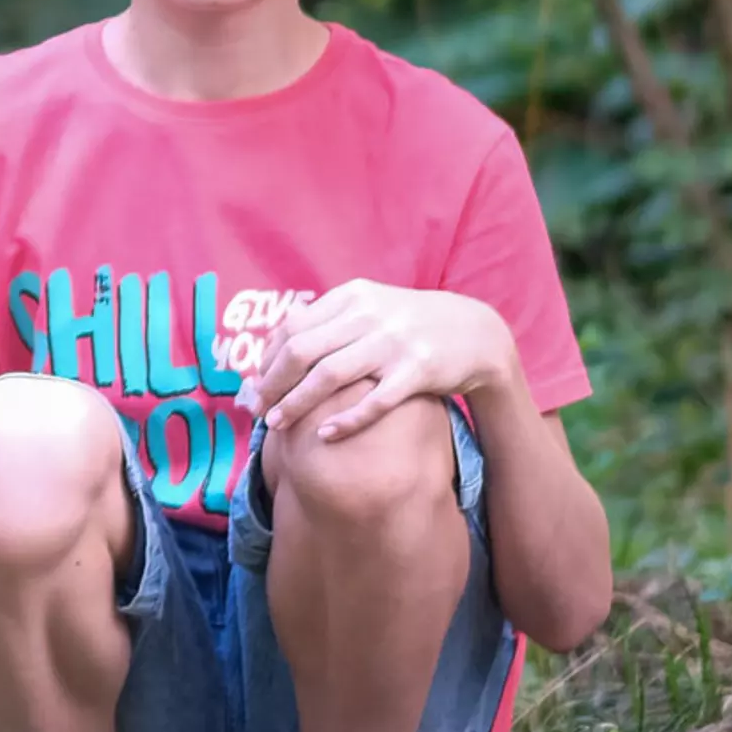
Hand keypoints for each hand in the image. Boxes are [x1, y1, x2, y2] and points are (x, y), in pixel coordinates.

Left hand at [240, 282, 516, 441]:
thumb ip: (328, 321)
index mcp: (353, 296)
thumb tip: (274, 344)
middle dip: (272, 384)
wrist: (477, 333)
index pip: (292, 327)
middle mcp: (370, 315)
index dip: (266, 360)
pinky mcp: (419, 371)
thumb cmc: (411, 324)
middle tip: (257, 410)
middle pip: (302, 351)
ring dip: (296, 403)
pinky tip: (324, 435)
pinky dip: (346, 420)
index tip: (253, 385)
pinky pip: (374, 401)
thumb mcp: (371, 307)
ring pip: (329, 376)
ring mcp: (395, 342)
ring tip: (276, 425)